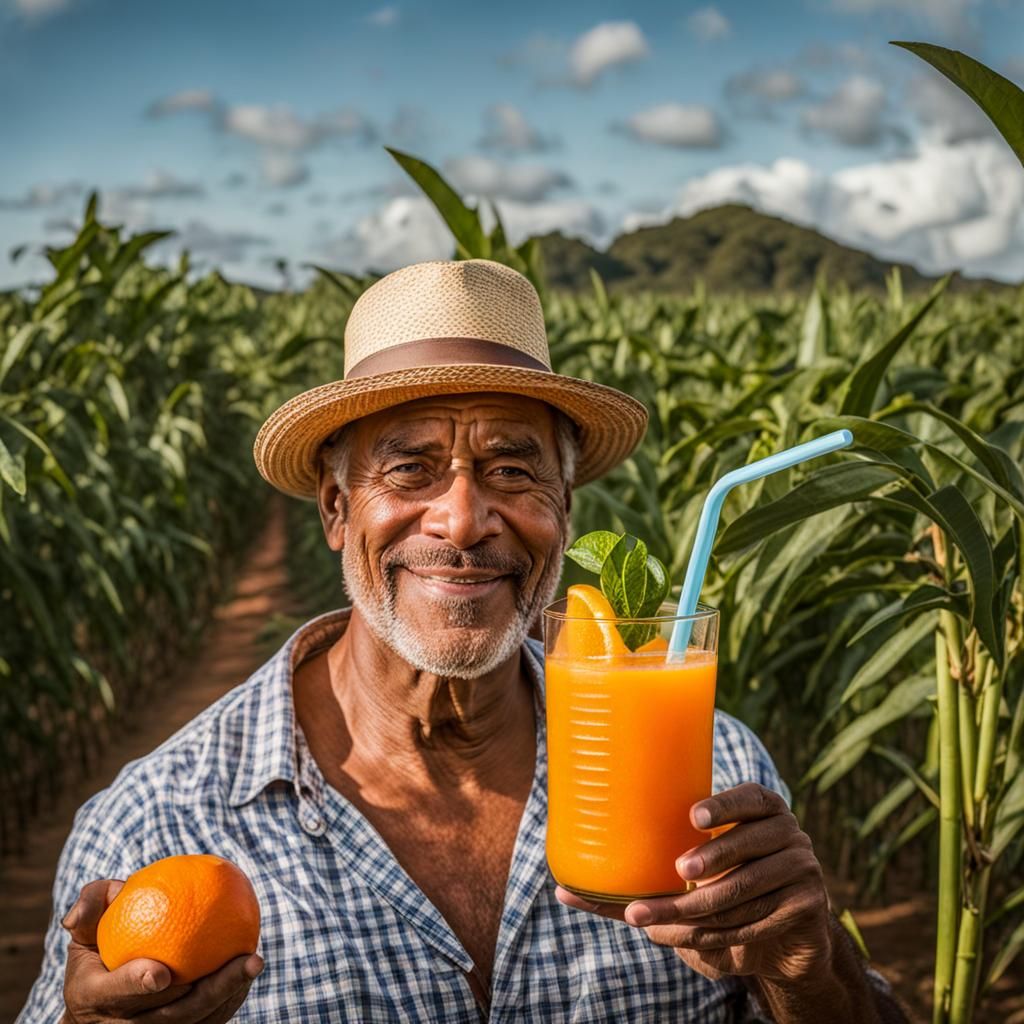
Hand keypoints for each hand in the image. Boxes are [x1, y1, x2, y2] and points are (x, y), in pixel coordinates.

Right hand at [60, 878, 263, 1022]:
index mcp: (93, 997)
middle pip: (170, 1016)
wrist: (100, 1000)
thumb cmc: (100, 945)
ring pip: (193, 1023)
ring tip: (254, 963)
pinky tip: (249, 972)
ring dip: (227, 996)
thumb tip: (77, 915)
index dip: (137, 985)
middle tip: (246, 958)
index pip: (117, 993)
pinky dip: (228, 1000)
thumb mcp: (87, 926)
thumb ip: (92, 906)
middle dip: (210, 992)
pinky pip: (206, 1022)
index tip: (163, 973)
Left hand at [555, 782, 831, 984]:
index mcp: (761, 808)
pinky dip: (722, 935)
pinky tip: (692, 942)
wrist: (784, 940)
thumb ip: (636, 878)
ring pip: (744, 891)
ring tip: (657, 922)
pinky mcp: (810, 908)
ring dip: (701, 909)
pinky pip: (759, 921)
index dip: (723, 803)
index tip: (692, 816)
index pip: (750, 796)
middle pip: (743, 848)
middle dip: (707, 862)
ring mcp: (803, 869)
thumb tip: (560, 889)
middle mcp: (787, 833)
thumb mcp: (686, 878)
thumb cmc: (718, 893)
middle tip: (676, 873)